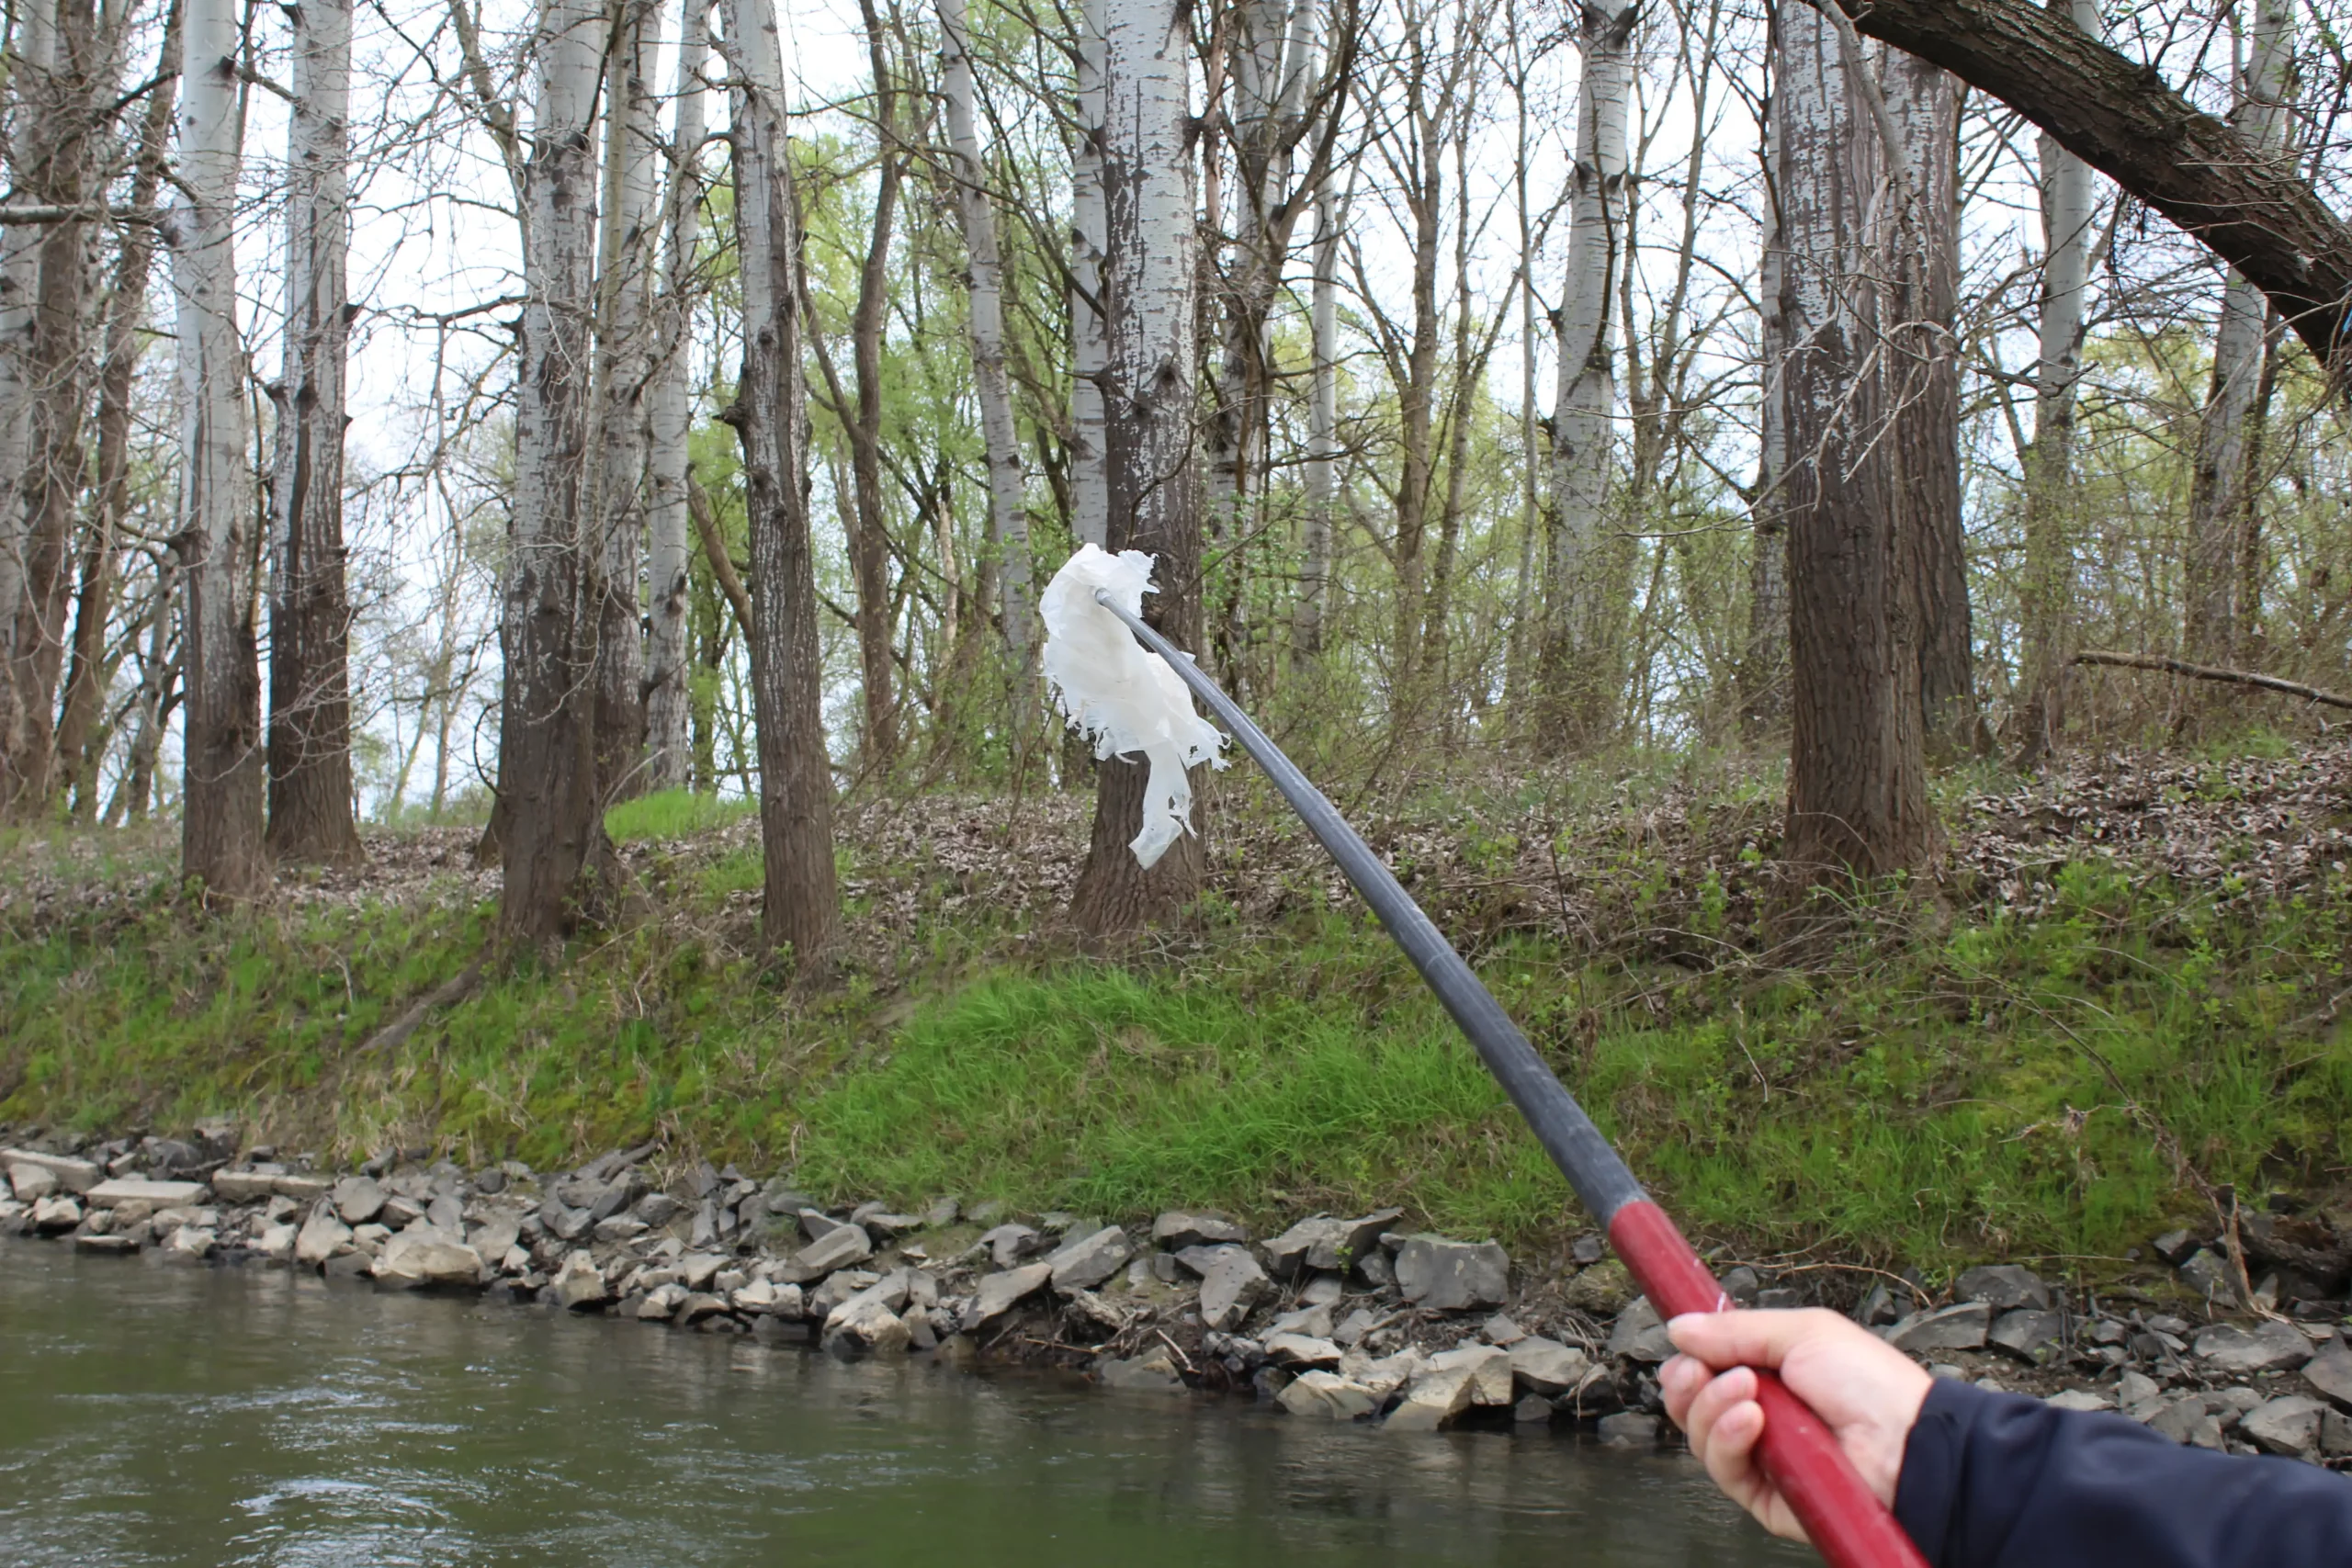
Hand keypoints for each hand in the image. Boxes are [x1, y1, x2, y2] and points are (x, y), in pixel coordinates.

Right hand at [1659, 1307, 1931, 1544]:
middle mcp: (1760, 1416)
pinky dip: (1727, 1440)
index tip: (1688, 1349)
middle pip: (1692, 1404)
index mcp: (1768, 1375)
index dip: (1689, 1361)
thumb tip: (1678, 1328)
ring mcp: (1761, 1457)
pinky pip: (1723, 1470)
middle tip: (1701, 1371)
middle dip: (1688, 1383)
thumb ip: (1735, 1330)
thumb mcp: (1802, 1333)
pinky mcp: (1765, 1496)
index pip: (1705, 1370)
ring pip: (1700, 1435)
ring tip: (1746, 1394)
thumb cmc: (1868, 1382)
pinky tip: (1750, 1421)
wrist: (1906, 1442)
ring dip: (1711, 1407)